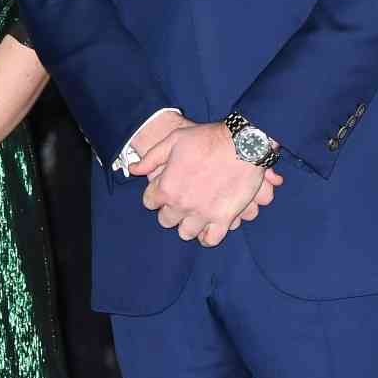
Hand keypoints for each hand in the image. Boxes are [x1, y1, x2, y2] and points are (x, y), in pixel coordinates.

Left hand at [130, 122, 283, 247]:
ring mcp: (203, 214)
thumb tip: (133, 169)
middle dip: (170, 211)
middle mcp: (181, 205)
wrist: (243, 143)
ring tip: (193, 214)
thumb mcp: (174, 140)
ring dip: (187, 224)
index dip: (155, 194)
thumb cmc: (207, 138)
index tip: (164, 188)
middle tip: (180, 200)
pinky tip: (208, 228)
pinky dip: (207, 237)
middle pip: (166, 220)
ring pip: (186, 233)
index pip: (150, 202)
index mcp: (166, 187)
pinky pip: (211, 239)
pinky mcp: (224, 219)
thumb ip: (151, 158)